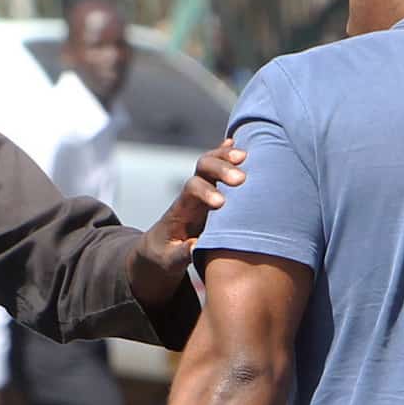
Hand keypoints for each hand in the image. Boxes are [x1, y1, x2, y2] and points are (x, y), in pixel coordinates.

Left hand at [130, 139, 245, 307]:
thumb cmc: (163, 256)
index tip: (222, 204)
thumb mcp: (167, 261)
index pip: (192, 189)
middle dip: (221, 169)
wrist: (157, 248)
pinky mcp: (211, 191)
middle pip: (203, 169)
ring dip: (226, 157)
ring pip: (212, 162)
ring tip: (246, 156)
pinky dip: (226, 154)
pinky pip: (217, 167)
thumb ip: (179, 254)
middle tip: (241, 178)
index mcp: (181, 209)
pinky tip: (237, 143)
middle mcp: (192, 193)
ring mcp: (203, 189)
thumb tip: (195, 246)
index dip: (206, 192)